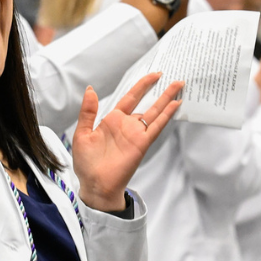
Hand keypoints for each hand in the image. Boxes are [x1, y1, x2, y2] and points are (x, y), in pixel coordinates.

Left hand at [72, 73, 181, 211]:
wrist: (95, 185)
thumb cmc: (86, 164)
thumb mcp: (82, 134)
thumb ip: (88, 112)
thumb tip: (91, 89)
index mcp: (112, 120)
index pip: (130, 97)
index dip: (142, 86)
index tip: (154, 75)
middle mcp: (127, 125)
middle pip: (147, 103)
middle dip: (160, 90)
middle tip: (172, 76)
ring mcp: (136, 134)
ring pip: (155, 112)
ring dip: (167, 99)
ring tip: (179, 85)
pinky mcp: (142, 144)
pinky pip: (157, 126)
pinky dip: (166, 115)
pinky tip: (175, 105)